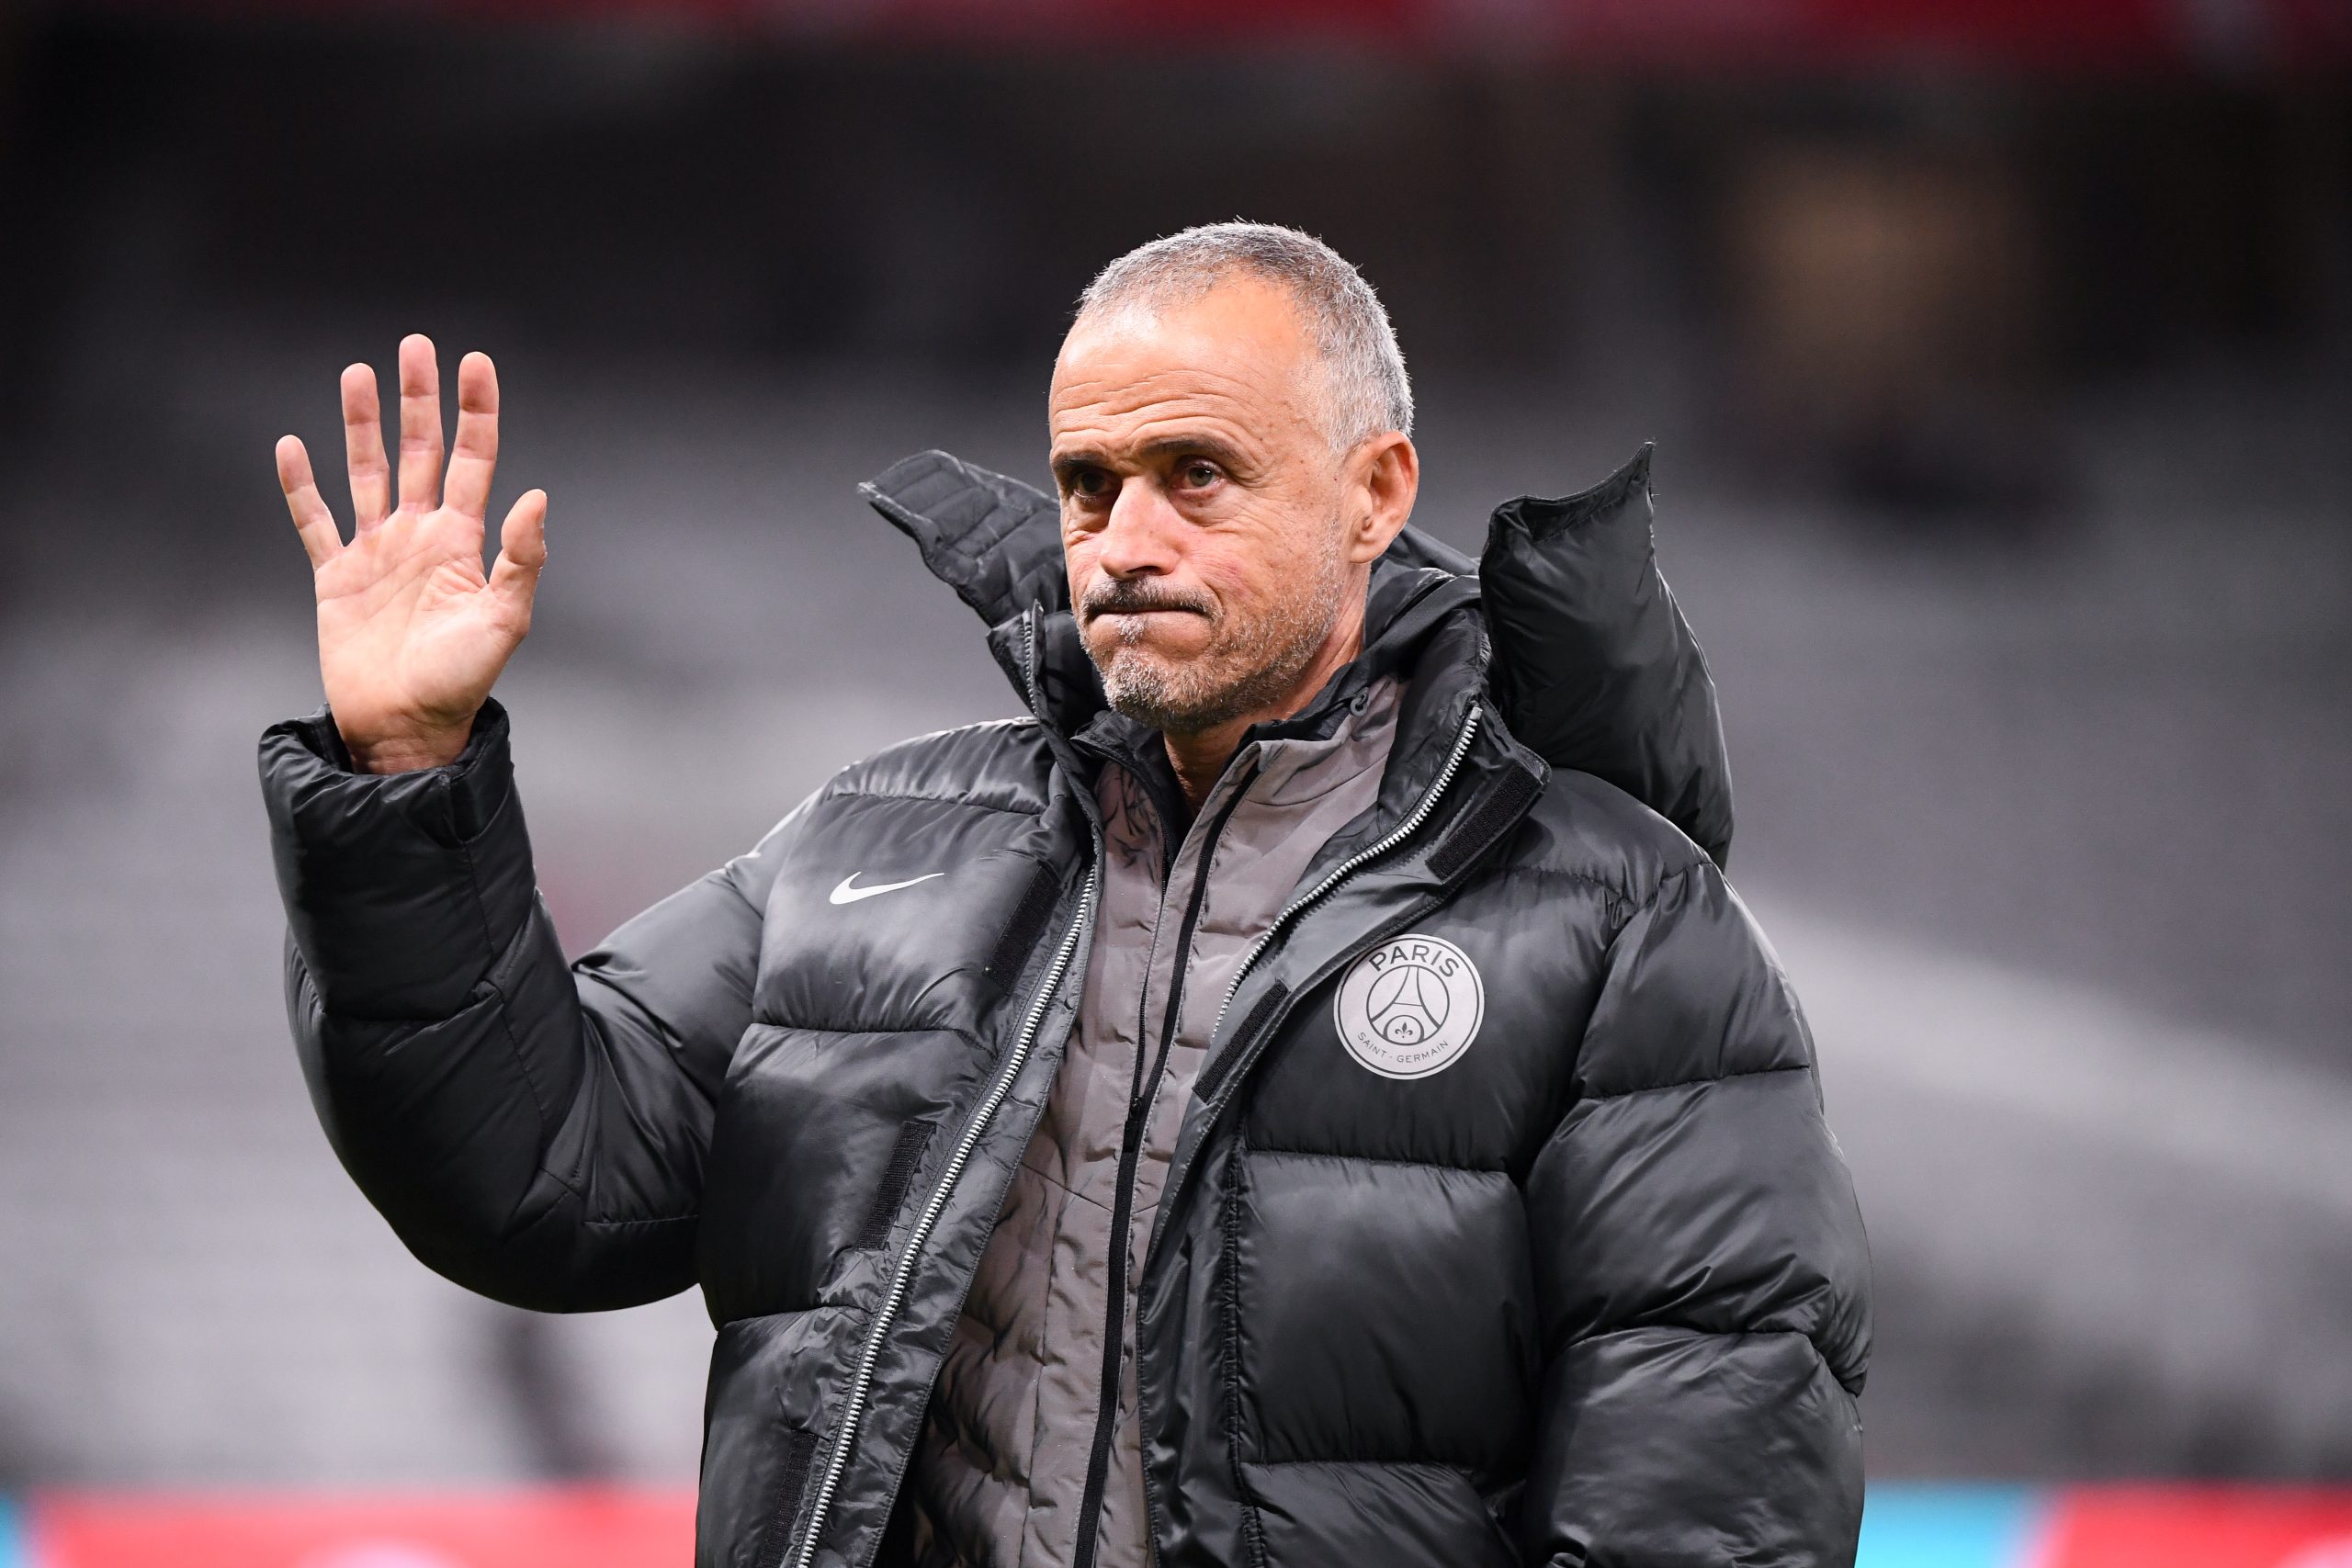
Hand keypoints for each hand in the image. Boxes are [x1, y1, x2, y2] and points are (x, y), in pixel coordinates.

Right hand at [276, 335, 547, 773]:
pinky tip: (293, 445)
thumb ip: (520, 558)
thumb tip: (536, 496)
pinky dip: (301, 486)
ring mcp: (378, 552)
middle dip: (419, 400)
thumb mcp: (504, 620)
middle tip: (416, 346)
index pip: (474, 460)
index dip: (475, 412)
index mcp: (464, 541)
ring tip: (359, 372)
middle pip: (420, 451)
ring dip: (363, 425)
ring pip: (367, 472)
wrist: (405, 727)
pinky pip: (315, 521)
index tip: (474, 363)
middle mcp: (421, 536)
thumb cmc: (461, 681)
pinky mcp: (336, 577)